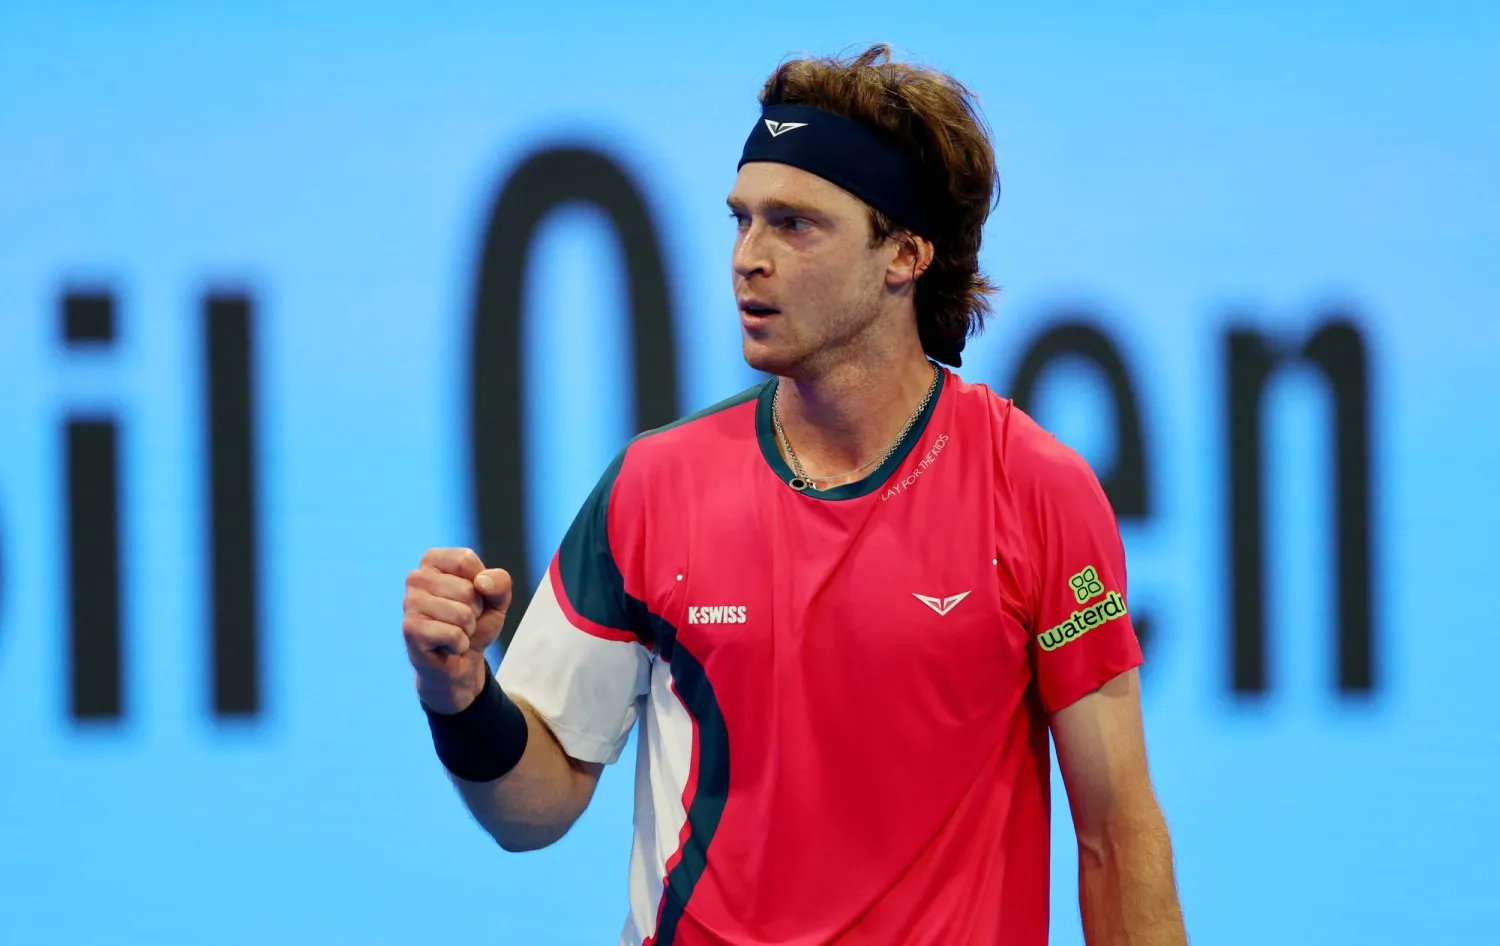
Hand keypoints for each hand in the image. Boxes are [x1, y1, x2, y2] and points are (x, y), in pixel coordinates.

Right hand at [402, 548, 512, 713]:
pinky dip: (460, 644)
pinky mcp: (411, 629)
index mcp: (433, 560)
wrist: (461, 660)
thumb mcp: (497, 598)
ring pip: (462, 614)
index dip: (481, 584)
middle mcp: (416, 577)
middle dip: (475, 610)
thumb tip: (481, 583)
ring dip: (468, 629)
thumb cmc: (476, 622)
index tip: (473, 596)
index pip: (467, 561)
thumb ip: (500, 582)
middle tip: (463, 619)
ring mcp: (410, 603)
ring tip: (455, 631)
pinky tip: (447, 646)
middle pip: (467, 590)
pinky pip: (454, 635)